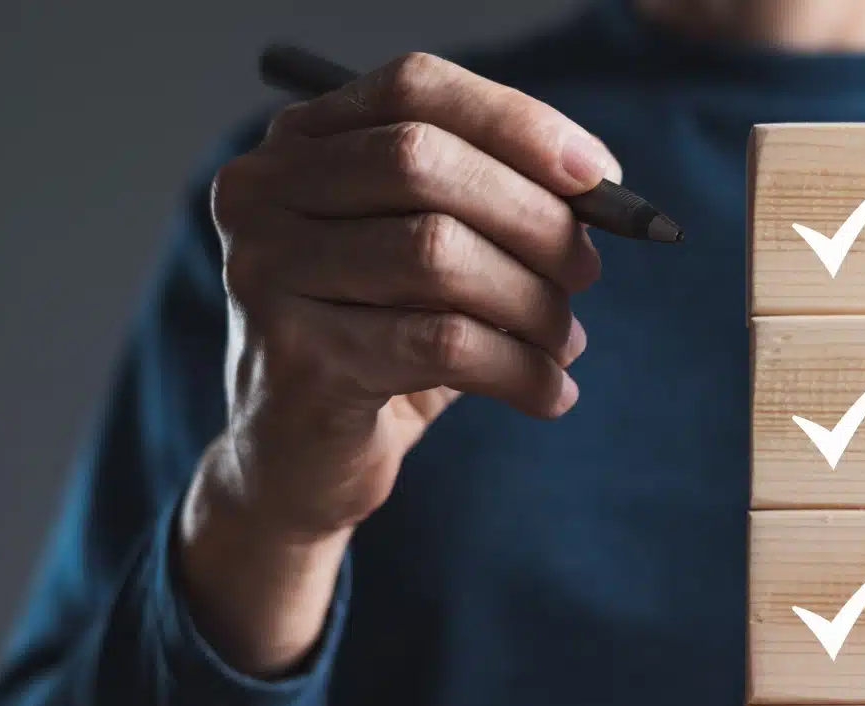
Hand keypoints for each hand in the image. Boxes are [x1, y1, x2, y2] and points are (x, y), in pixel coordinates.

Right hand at [176, 52, 620, 675]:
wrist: (298, 459)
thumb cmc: (382, 339)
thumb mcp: (431, 257)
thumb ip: (492, 205)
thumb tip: (598, 190)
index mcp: (299, 144)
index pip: (414, 88)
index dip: (517, 123)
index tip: (601, 176)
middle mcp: (263, 193)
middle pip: (422, 163)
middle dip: (533, 217)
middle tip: (588, 272)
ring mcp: (267, 273)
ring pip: (436, 255)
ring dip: (533, 303)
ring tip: (566, 343)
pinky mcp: (296, 359)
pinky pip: (441, 345)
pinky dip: (520, 370)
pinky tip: (551, 393)